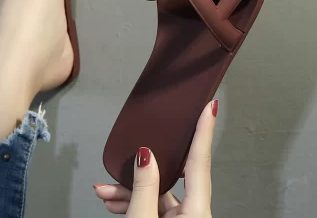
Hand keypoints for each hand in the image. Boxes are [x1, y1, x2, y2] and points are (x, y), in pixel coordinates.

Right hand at [94, 100, 217, 216]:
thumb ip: (144, 189)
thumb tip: (145, 158)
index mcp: (196, 213)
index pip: (200, 163)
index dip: (204, 132)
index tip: (210, 108)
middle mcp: (193, 214)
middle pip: (172, 177)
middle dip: (145, 167)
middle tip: (133, 153)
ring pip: (156, 192)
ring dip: (129, 189)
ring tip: (106, 190)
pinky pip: (151, 204)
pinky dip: (132, 200)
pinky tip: (113, 200)